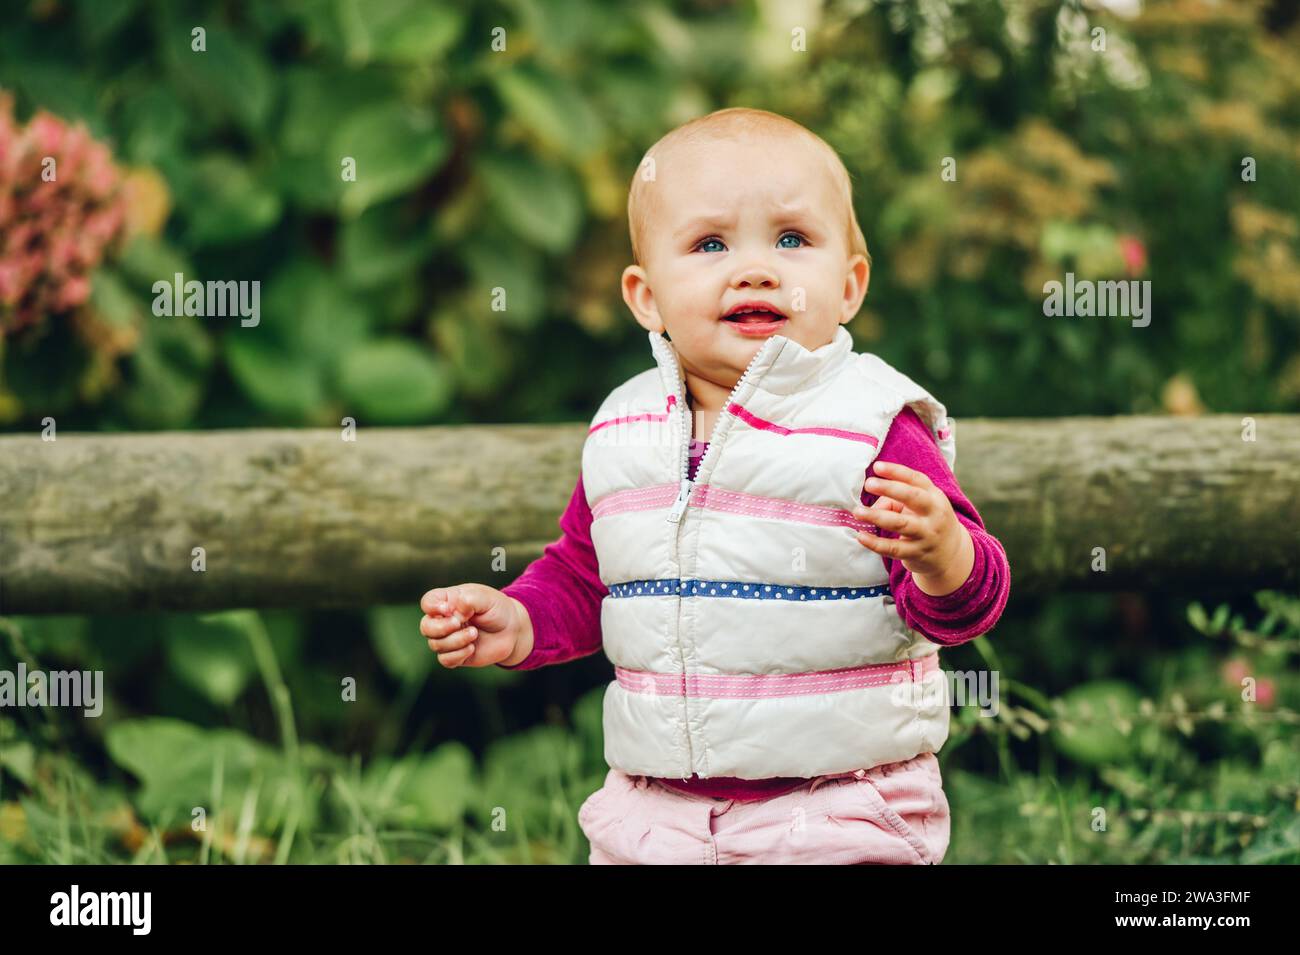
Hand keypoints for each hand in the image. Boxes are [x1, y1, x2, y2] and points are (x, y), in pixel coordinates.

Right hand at [419, 583, 532, 667]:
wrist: (512, 630)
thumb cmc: (497, 609)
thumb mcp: (486, 598)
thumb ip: (468, 600)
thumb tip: (453, 612)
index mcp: (448, 601)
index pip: (428, 602)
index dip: (432, 607)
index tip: (449, 609)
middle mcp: (444, 620)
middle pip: (426, 626)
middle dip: (441, 628)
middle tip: (459, 623)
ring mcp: (449, 638)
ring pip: (436, 644)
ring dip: (455, 640)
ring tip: (474, 633)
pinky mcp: (456, 655)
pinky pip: (445, 660)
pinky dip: (458, 654)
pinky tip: (472, 647)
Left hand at [851, 460, 974, 596]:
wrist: (950, 553)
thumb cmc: (926, 520)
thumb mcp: (918, 506)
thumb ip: (894, 501)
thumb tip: (872, 507)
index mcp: (934, 496)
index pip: (916, 479)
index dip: (896, 472)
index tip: (877, 467)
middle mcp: (934, 513)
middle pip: (913, 497)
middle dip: (890, 489)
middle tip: (868, 484)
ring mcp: (927, 534)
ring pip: (901, 524)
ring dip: (877, 516)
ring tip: (857, 512)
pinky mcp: (917, 553)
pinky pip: (894, 548)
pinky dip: (875, 543)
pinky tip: (861, 536)